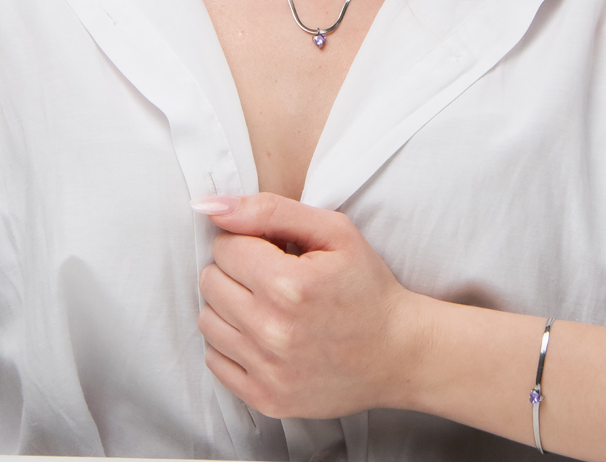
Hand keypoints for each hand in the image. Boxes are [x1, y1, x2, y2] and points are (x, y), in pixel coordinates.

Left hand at [192, 192, 424, 418]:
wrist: (399, 352)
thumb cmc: (366, 285)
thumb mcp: (334, 231)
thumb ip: (269, 210)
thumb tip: (209, 206)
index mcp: (289, 284)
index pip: (224, 247)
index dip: (247, 241)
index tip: (273, 250)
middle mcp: (273, 331)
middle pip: (210, 282)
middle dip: (236, 270)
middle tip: (270, 274)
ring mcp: (268, 371)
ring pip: (206, 320)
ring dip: (230, 305)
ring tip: (266, 303)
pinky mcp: (266, 399)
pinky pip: (214, 360)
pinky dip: (231, 342)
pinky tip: (262, 334)